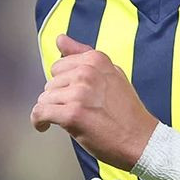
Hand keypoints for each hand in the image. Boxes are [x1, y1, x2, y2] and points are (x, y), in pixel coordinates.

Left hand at [30, 34, 158, 170]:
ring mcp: (79, 93)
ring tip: (68, 120)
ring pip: (44, 98)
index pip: (60, 66)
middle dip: (58, 98)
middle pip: (50, 82)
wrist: (141, 141)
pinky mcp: (71, 114)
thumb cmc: (126, 112)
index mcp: (96, 59)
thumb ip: (83, 54)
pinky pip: (39, 113)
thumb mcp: (111, 74)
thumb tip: (60, 38)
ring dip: (51, 111)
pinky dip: (38, 122)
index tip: (74, 95)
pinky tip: (45, 126)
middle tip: (77, 110)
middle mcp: (87, 72)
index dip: (65, 84)